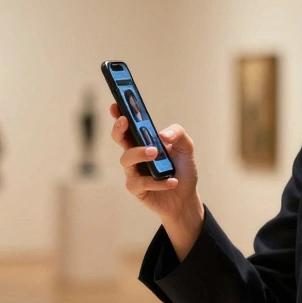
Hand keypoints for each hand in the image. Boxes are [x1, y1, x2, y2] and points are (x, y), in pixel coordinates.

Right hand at [108, 103, 201, 225]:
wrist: (186, 198)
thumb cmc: (182, 169)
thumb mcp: (186, 148)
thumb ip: (178, 134)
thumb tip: (163, 135)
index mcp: (144, 140)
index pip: (128, 124)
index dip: (119, 113)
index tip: (115, 104)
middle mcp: (135, 154)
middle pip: (119, 138)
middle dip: (119, 129)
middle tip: (125, 122)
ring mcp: (133, 171)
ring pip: (126, 159)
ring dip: (139, 153)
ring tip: (155, 152)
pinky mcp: (136, 189)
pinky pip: (140, 183)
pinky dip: (157, 182)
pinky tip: (172, 181)